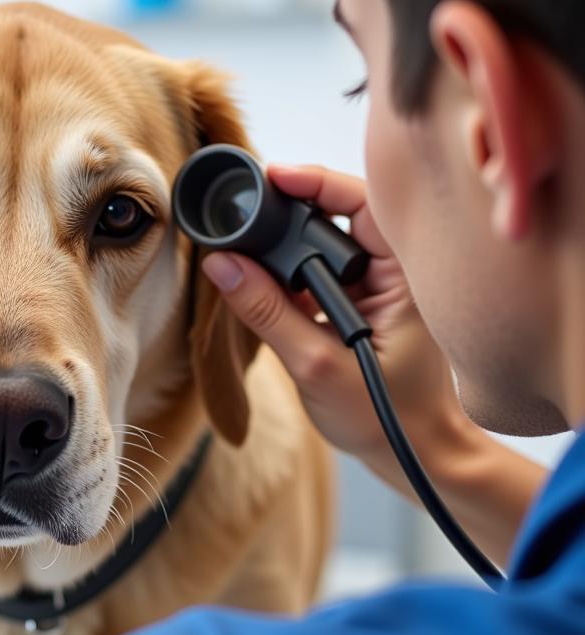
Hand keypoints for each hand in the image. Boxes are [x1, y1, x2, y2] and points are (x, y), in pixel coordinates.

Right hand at [201, 164, 468, 475]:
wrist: (413, 456)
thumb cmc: (386, 418)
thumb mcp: (316, 366)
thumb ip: (267, 312)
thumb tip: (222, 265)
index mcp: (403, 277)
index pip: (360, 204)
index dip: (314, 182)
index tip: (270, 177)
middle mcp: (391, 273)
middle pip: (336, 217)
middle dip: (289, 210)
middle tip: (244, 212)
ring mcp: (373, 289)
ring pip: (321, 246)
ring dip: (283, 245)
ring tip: (243, 248)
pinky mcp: (354, 306)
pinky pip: (314, 275)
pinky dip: (285, 275)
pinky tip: (259, 284)